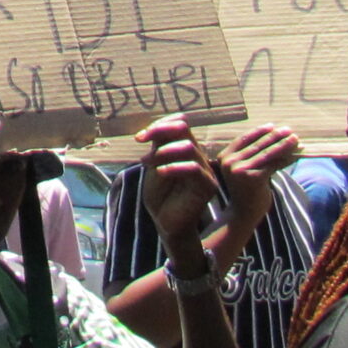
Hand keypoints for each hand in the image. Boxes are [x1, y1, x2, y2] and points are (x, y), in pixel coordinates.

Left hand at [136, 114, 217, 251]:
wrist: (167, 223)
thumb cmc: (160, 196)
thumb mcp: (154, 166)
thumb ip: (158, 147)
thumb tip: (155, 128)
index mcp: (186, 149)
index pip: (180, 123)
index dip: (161, 124)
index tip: (139, 137)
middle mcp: (198, 156)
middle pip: (184, 130)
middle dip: (159, 132)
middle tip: (140, 142)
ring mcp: (205, 170)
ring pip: (188, 147)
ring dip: (163, 151)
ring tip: (145, 162)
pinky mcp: (208, 186)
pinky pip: (193, 169)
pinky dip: (173, 167)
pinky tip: (160, 173)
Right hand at [214, 123, 298, 228]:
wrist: (243, 214)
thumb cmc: (245, 191)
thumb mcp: (242, 170)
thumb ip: (250, 155)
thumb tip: (272, 138)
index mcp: (224, 157)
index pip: (244, 139)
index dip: (259, 132)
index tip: (272, 126)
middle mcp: (230, 162)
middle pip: (258, 144)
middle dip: (275, 136)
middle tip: (289, 130)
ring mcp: (241, 170)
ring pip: (267, 153)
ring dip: (283, 145)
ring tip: (295, 139)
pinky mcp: (254, 177)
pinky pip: (273, 165)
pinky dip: (286, 159)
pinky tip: (295, 156)